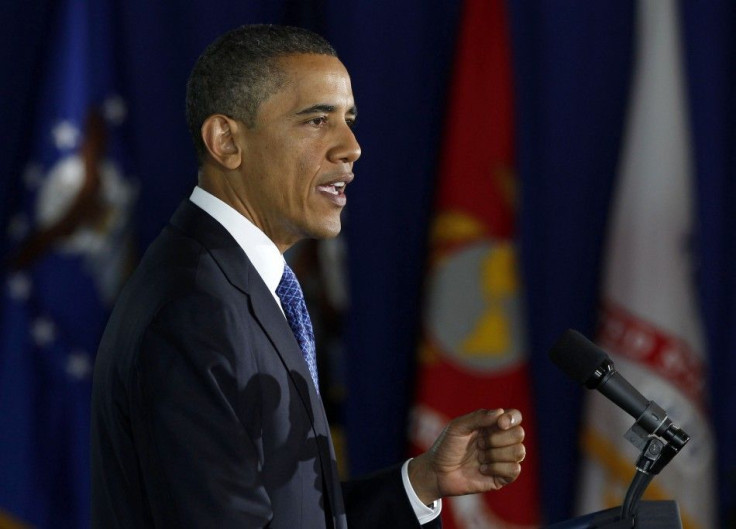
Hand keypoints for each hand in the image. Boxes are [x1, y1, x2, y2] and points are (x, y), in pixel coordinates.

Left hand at [408, 408, 524, 503]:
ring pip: (519, 451)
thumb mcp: (458, 426)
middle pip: (519, 434)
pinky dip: (497, 468)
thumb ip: (478, 417)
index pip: (515, 416)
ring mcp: (503, 459)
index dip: (512, 419)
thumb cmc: (446, 446)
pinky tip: (482, 469)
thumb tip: (501, 413)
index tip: (499, 424)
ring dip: (496, 454)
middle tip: (479, 444)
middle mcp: (501, 440)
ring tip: (479, 458)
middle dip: (498, 439)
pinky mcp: (502, 477)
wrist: (437, 472)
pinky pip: (514, 470)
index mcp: (492, 425)